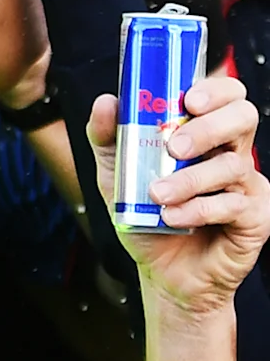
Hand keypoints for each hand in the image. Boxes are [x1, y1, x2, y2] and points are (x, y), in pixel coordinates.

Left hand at [91, 77, 269, 315]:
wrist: (163, 272)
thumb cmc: (146, 215)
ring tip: (157, 195)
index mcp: (206, 135)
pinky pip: (233, 204)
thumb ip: (108, 138)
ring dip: (190, 179)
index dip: (216, 89)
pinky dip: (198, 210)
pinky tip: (173, 218)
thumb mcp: (116, 175)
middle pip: (243, 118)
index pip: (228, 96)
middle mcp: (232, 154)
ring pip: (232, 165)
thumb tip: (106, 101)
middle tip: (175, 145)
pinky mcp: (256, 217)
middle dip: (209, 126)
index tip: (188, 99)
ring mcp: (248, 185)